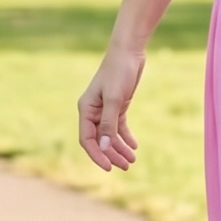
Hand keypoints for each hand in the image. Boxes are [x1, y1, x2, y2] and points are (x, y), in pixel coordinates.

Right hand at [77, 43, 145, 170]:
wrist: (129, 52)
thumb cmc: (119, 72)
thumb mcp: (115, 99)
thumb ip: (108, 124)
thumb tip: (104, 147)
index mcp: (86, 109)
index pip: (87, 139)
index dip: (97, 155)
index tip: (109, 168)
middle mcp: (93, 111)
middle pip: (100, 140)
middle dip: (112, 154)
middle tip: (127, 166)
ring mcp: (105, 109)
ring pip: (110, 135)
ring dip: (120, 148)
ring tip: (133, 160)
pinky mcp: (117, 105)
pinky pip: (119, 126)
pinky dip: (125, 137)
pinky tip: (134, 146)